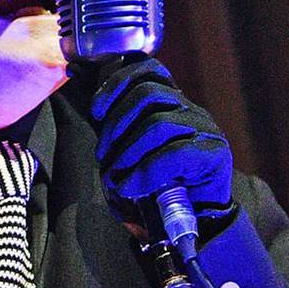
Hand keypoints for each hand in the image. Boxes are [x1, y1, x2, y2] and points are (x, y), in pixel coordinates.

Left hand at [85, 55, 232, 220]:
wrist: (195, 218)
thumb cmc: (157, 181)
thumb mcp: (130, 146)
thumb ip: (112, 120)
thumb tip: (75, 73)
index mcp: (172, 101)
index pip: (147, 69)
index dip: (117, 82)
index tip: (96, 111)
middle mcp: (190, 109)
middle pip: (147, 94)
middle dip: (116, 124)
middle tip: (103, 155)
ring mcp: (205, 129)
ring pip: (158, 124)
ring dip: (128, 151)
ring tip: (116, 175)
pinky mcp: (214, 154)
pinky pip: (174, 154)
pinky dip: (144, 172)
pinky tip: (129, 187)